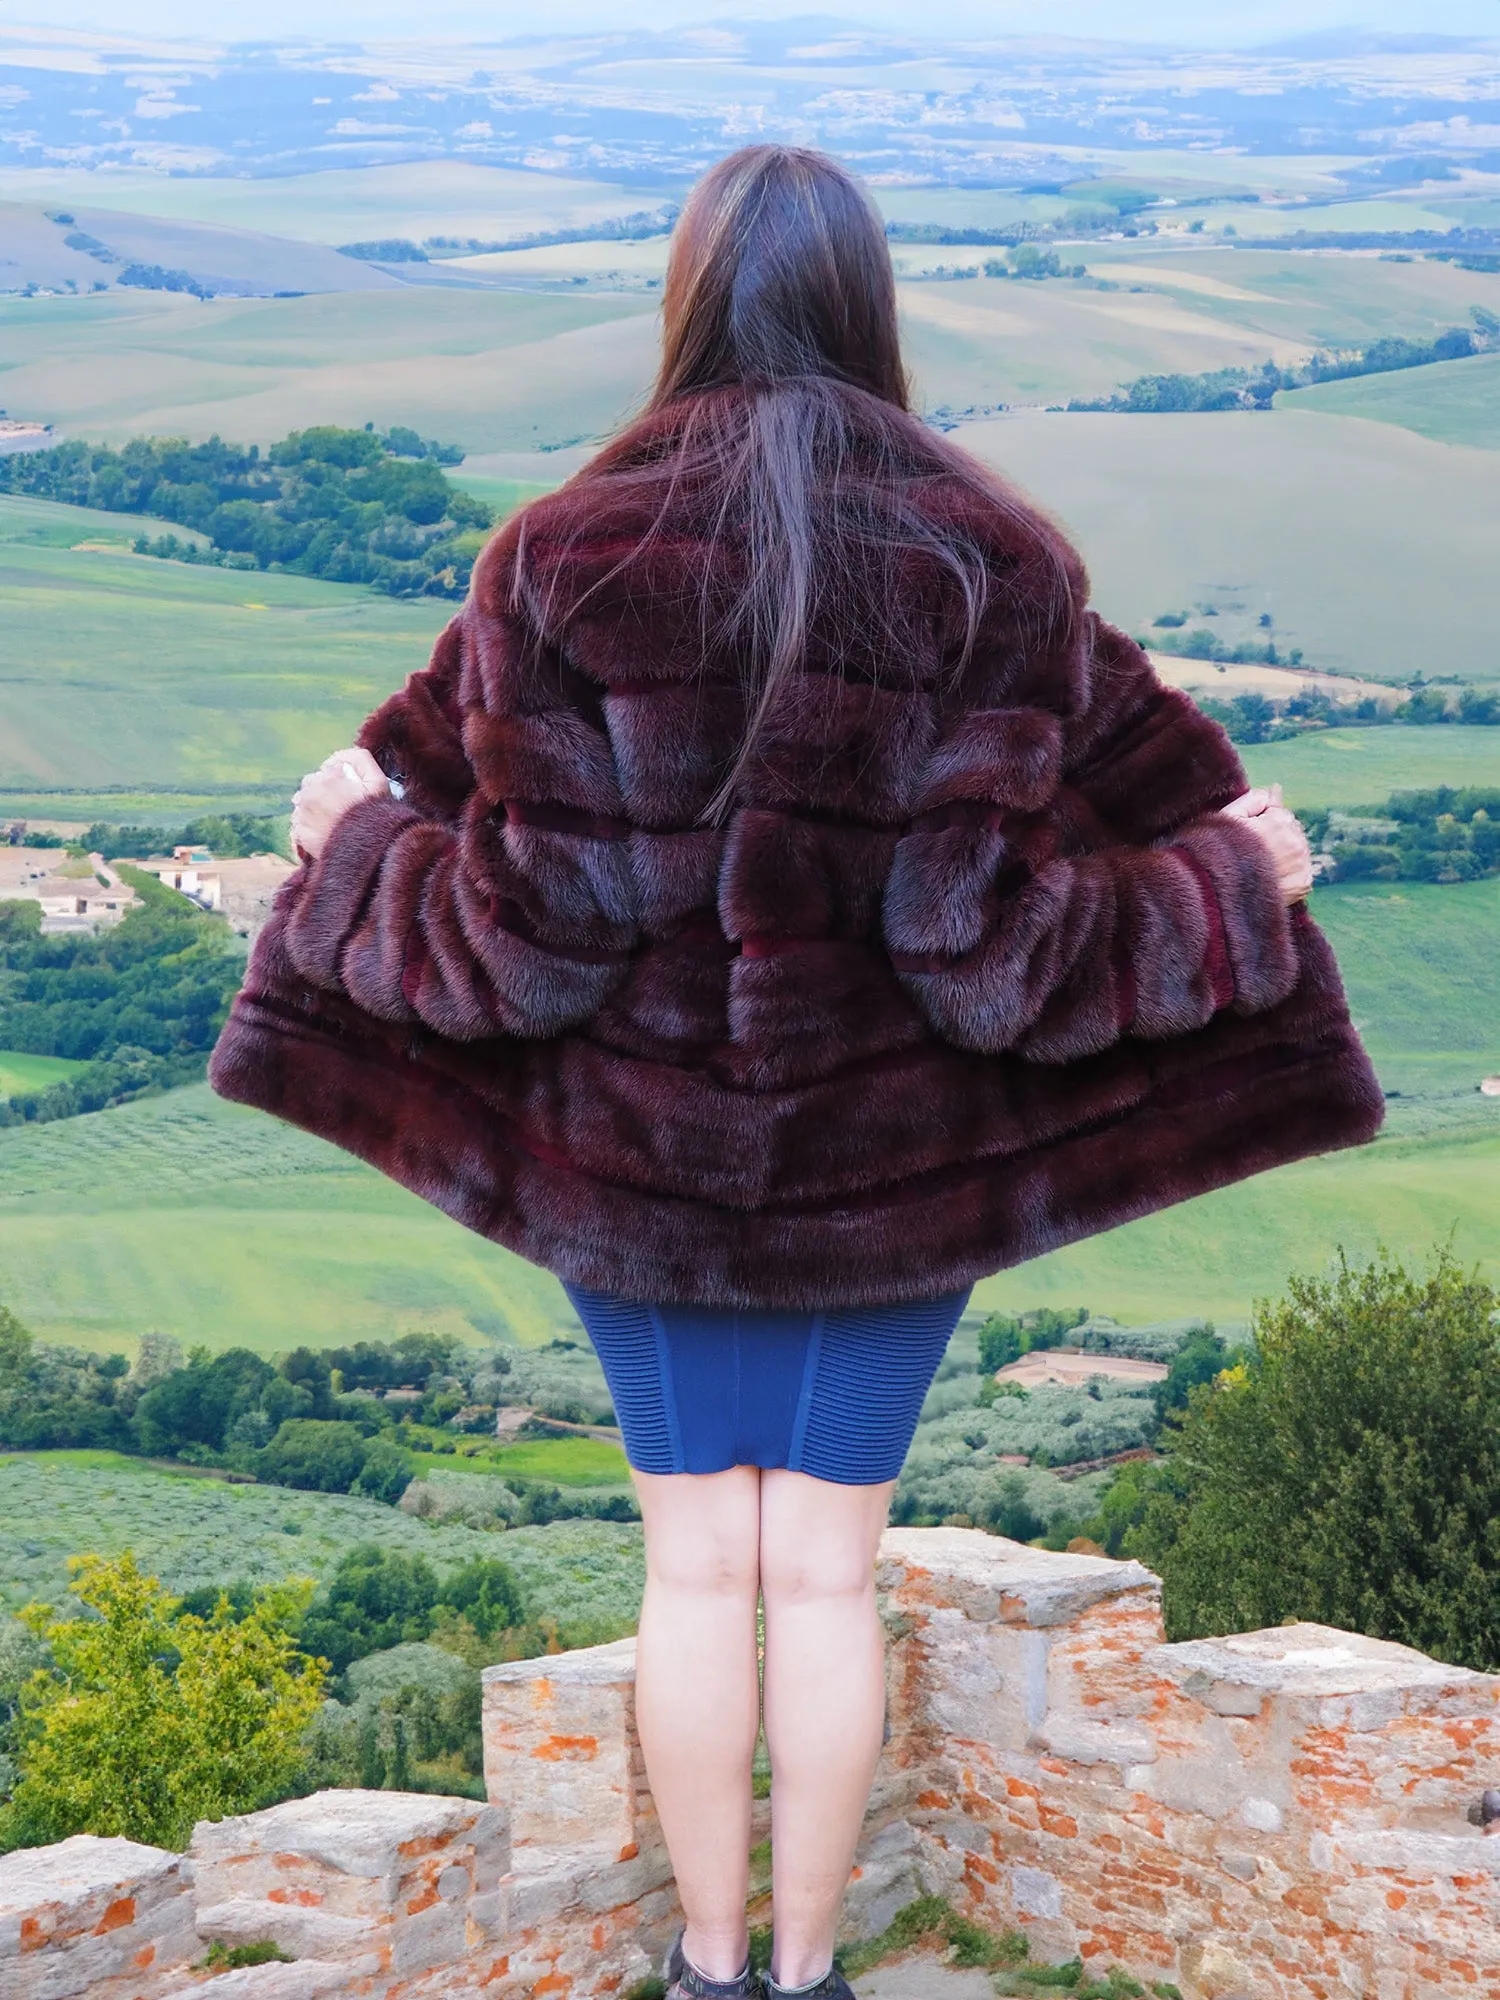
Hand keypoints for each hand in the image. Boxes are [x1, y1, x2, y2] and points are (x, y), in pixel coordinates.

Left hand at [290, 747, 389, 860]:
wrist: (372, 852)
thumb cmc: (378, 817)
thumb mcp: (378, 781)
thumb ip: (360, 758)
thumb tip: (337, 757)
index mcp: (327, 778)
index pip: (325, 772)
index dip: (338, 782)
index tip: (349, 794)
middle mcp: (311, 794)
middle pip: (310, 788)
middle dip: (322, 795)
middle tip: (340, 810)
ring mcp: (303, 816)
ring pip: (302, 807)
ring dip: (312, 811)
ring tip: (332, 823)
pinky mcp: (300, 835)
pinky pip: (298, 827)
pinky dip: (307, 829)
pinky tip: (324, 834)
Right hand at [1220, 784, 1312, 904]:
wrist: (1216, 895)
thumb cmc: (1217, 853)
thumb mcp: (1228, 817)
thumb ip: (1254, 799)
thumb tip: (1276, 789)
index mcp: (1279, 821)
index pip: (1280, 813)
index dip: (1261, 823)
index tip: (1246, 837)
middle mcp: (1296, 842)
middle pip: (1291, 830)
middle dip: (1276, 837)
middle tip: (1252, 853)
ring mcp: (1302, 865)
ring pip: (1298, 850)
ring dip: (1284, 854)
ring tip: (1260, 866)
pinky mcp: (1303, 885)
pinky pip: (1301, 871)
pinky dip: (1289, 873)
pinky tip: (1270, 877)